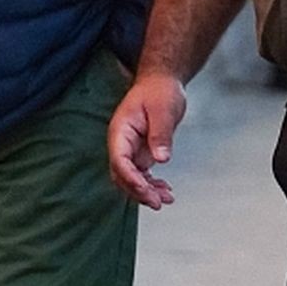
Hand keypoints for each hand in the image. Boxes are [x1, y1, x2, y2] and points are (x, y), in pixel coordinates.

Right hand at [107, 71, 186, 208]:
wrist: (161, 83)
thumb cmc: (160, 92)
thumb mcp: (163, 109)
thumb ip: (161, 134)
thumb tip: (161, 159)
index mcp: (120, 131)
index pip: (119, 160)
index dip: (130, 177)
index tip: (144, 189)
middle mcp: (121, 143)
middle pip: (122, 175)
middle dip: (138, 191)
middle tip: (159, 202)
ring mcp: (130, 150)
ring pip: (132, 179)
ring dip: (146, 192)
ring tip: (167, 199)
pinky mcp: (140, 153)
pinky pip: (142, 175)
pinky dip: (152, 185)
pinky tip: (166, 191)